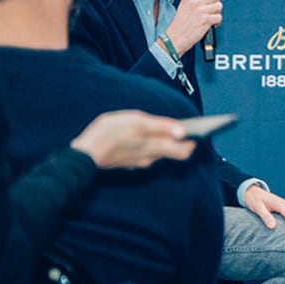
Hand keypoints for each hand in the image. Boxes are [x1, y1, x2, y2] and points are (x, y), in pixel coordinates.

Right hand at [70, 110, 195, 168]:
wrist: (83, 154)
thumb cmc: (109, 134)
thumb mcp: (137, 122)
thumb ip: (161, 126)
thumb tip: (182, 131)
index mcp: (156, 148)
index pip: (184, 151)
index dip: (193, 141)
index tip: (201, 131)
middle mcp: (150, 158)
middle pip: (172, 151)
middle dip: (179, 139)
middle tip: (183, 126)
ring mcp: (137, 161)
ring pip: (157, 151)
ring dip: (163, 140)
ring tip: (163, 127)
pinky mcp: (126, 160)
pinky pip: (144, 152)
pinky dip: (149, 143)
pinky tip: (142, 134)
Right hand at [163, 0, 222, 54]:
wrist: (175, 38)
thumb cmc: (179, 25)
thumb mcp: (184, 7)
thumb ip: (195, 0)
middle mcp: (195, 3)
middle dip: (216, 2)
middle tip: (212, 9)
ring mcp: (201, 11)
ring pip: (219, 6)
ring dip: (217, 12)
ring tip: (211, 17)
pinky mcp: (206, 20)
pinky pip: (219, 17)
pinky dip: (217, 22)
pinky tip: (212, 24)